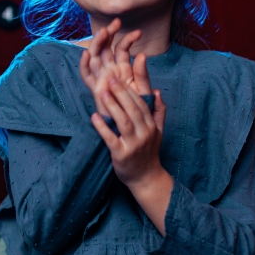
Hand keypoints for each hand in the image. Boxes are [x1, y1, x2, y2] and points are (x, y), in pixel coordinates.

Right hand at [78, 18, 141, 111]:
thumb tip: (142, 55)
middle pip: (105, 47)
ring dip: (97, 43)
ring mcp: (101, 77)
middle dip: (109, 34)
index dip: (128, 38)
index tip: (138, 33)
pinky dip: (84, 64)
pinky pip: (86, 74)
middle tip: (116, 23)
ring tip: (103, 32)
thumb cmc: (139, 109)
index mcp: (123, 68)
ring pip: (95, 56)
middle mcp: (110, 70)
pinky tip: (86, 53)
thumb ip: (142, 73)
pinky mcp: (94, 88)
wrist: (132, 127)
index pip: (122, 48)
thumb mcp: (143, 89)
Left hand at [89, 59, 172, 233]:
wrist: (146, 178)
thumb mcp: (159, 131)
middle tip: (110, 79)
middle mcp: (144, 133)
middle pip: (132, 109)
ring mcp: (133, 144)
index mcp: (151, 125)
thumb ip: (159, 111)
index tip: (120, 76)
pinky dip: (103, 128)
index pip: (141, 103)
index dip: (130, 89)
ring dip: (113, 106)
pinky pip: (111, 139)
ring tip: (103, 92)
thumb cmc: (149, 152)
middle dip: (121, 93)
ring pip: (123, 121)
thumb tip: (157, 91)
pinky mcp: (122, 155)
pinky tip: (94, 117)